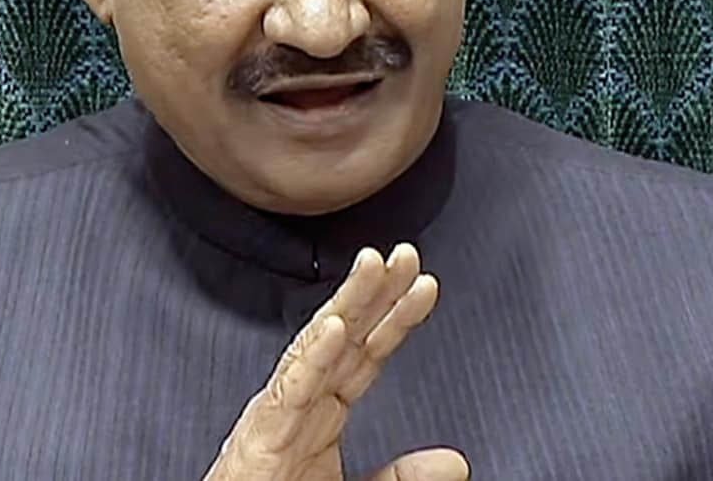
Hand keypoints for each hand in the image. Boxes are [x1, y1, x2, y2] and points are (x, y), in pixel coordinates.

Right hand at [203, 242, 467, 480]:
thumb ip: (401, 477)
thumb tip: (454, 463)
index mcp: (321, 412)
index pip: (365, 354)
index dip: (395, 317)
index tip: (426, 284)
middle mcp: (299, 404)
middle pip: (343, 338)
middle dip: (373, 292)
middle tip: (405, 254)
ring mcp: (277, 417)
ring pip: (315, 348)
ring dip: (346, 304)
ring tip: (372, 267)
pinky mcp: (258, 440)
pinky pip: (289, 391)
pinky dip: (312, 357)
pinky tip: (334, 326)